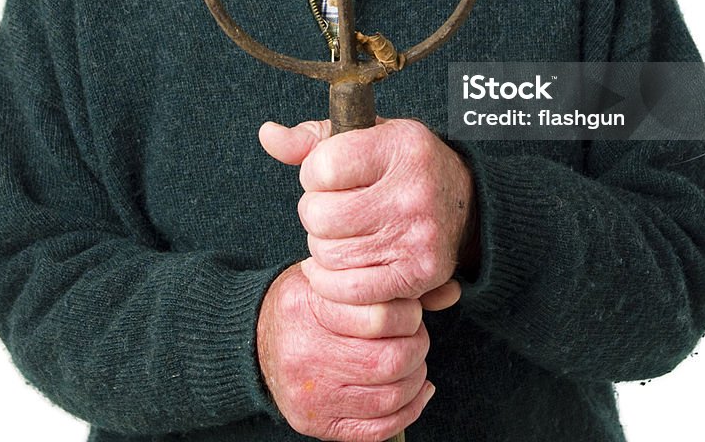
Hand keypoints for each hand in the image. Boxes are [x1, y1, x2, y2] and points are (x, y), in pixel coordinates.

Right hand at [257, 263, 434, 440]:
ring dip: (416, 379)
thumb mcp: (334, 277)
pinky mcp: (316, 424)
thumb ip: (387, 284)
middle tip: (416, 336)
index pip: (380, 315)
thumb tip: (451, 291)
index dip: (409, 314)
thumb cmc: (305, 301)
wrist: (253, 339)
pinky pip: (378, 429)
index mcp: (307, 306)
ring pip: (389, 398)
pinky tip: (416, 390)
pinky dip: (409, 410)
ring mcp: (311, 395)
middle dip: (417, 348)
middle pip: (389, 362)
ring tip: (413, 360)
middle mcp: (306, 354)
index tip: (409, 309)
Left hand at [259, 119, 474, 305]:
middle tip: (333, 209)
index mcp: (399, 146)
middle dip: (315, 213)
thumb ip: (311, 138)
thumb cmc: (399, 164)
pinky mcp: (419, 274)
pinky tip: (337, 266)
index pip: (322, 168)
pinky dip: (331, 282)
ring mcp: (418, 236)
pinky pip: (349, 290)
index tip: (329, 176)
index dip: (313, 174)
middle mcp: (412, 191)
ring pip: (328, 254)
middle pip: (319, 216)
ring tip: (343, 233)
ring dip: (323, 247)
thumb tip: (267, 135)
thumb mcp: (364, 135)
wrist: (463, 200)